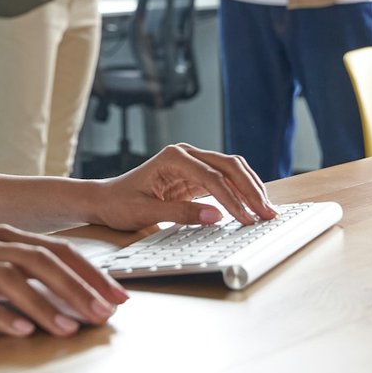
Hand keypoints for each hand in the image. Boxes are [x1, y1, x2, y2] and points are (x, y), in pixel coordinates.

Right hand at [0, 226, 127, 337]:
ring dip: (46, 305)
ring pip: (12, 280)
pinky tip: (20, 331)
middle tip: (106, 314)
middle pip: (43, 261)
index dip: (91, 272)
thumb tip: (64, 296)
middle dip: (79, 288)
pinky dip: (0, 316)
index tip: (119, 296)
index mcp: (1, 236)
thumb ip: (17, 272)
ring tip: (70, 329)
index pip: (58, 250)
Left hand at [91, 143, 276, 230]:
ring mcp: (192, 163)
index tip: (246, 218)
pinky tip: (252, 206)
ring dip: (250, 188)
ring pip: (231, 170)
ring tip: (266, 210)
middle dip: (250, 190)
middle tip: (267, 213)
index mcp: (172, 157)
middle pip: (229, 166)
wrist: (104, 200)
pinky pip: (225, 180)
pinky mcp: (195, 176)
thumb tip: (216, 215)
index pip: (211, 177)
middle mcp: (185, 154)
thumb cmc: (119, 204)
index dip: (232, 198)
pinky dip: (241, 192)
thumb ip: (180, 213)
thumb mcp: (145, 212)